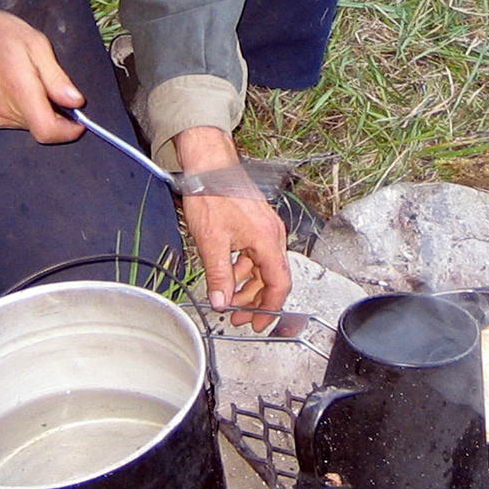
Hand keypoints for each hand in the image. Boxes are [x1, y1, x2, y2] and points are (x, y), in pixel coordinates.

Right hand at [0, 3, 85, 142]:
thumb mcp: (36, 44)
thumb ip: (56, 77)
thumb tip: (75, 101)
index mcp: (19, 90)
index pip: (47, 130)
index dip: (68, 131)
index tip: (79, 121)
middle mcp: (4, 109)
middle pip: (41, 127)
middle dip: (56, 114)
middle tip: (52, 86)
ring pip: (29, 125)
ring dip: (39, 110)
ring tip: (31, 80)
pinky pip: (14, 121)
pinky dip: (24, 109)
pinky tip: (17, 86)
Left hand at [176, 125, 290, 330]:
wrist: (210, 164)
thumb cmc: (213, 195)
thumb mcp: (212, 242)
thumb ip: (219, 275)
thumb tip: (221, 302)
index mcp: (267, 240)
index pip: (279, 284)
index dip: (270, 308)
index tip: (259, 323)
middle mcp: (272, 234)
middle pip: (272, 277)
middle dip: (256, 301)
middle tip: (238, 317)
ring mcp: (266, 228)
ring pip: (263, 266)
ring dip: (248, 286)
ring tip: (230, 299)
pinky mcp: (256, 223)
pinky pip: (256, 253)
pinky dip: (244, 268)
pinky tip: (228, 274)